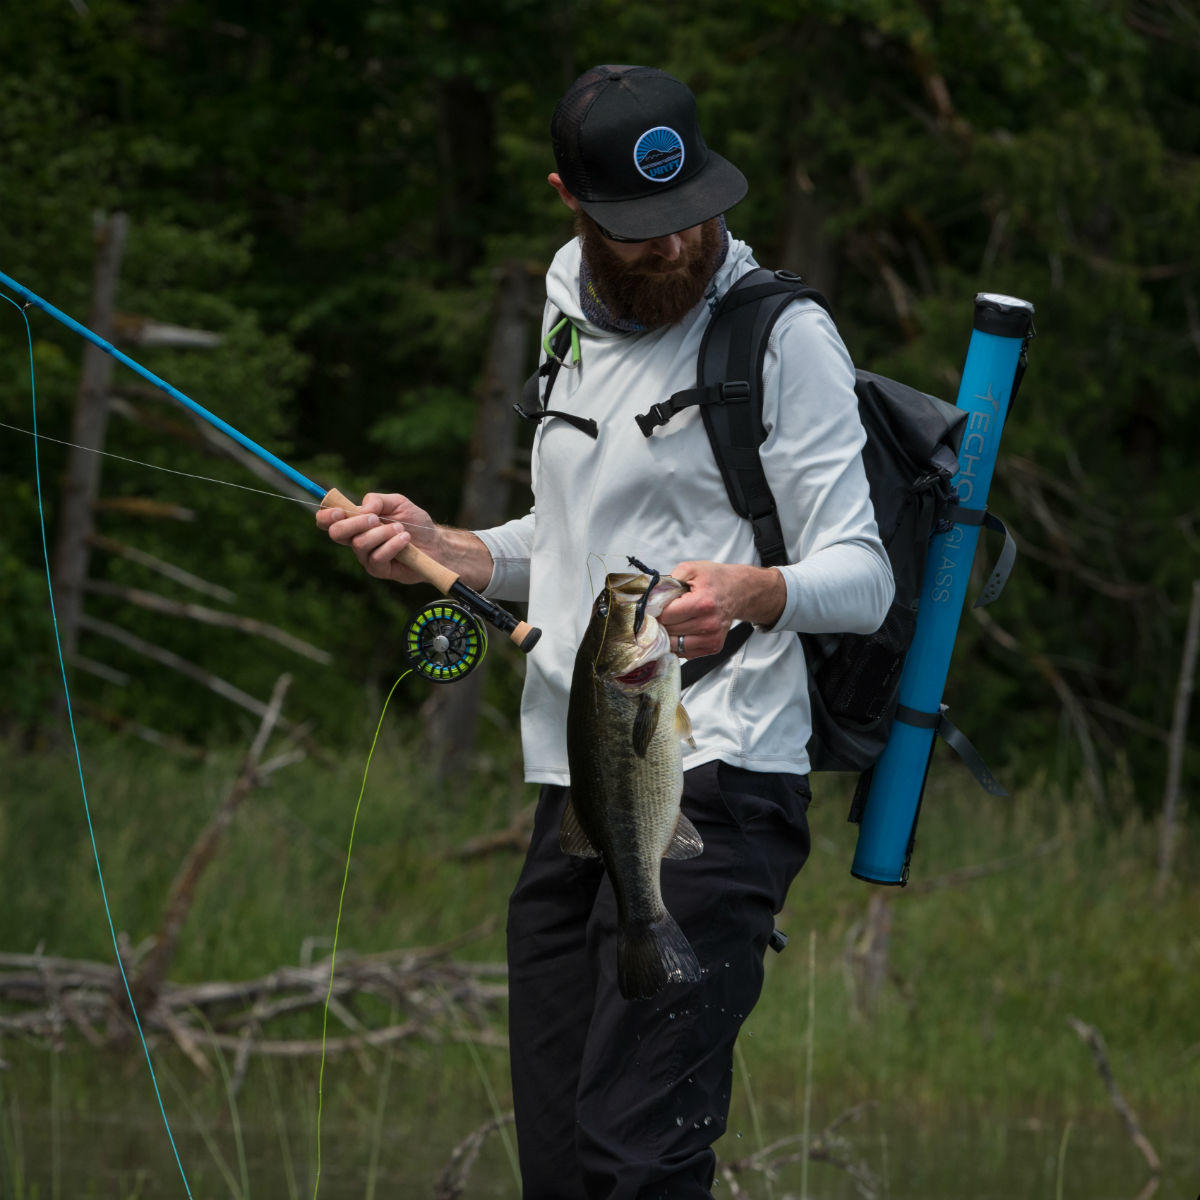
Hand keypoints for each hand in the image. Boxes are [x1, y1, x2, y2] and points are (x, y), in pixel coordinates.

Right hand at [315, 492, 439, 584]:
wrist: (435, 543)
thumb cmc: (415, 523)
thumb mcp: (398, 503)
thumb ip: (378, 500)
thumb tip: (362, 507)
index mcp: (356, 522)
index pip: (328, 521)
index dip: (326, 516)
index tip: (340, 511)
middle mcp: (356, 539)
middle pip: (336, 533)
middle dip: (355, 523)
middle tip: (376, 519)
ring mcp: (366, 556)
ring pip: (360, 543)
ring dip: (383, 533)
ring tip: (401, 529)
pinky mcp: (378, 569)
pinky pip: (377, 557)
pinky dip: (393, 544)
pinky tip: (405, 540)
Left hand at [659, 561, 785, 657]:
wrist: (738, 591)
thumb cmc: (713, 579)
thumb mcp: (690, 569)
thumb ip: (668, 582)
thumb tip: (648, 598)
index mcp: (703, 603)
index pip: (666, 616)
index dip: (657, 610)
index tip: (656, 605)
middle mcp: (709, 624)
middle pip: (669, 632)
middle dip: (661, 622)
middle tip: (663, 612)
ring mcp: (712, 638)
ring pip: (674, 646)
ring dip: (668, 635)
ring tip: (672, 621)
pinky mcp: (713, 647)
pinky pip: (685, 653)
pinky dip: (678, 643)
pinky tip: (682, 630)